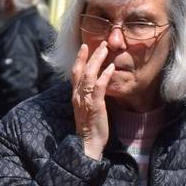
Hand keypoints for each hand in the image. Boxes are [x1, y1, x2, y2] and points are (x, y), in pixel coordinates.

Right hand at [71, 43, 114, 159]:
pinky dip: (104, 75)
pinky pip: (98, 86)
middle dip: (89, 55)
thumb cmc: (90, 128)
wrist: (88, 143)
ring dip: (97, 60)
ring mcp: (85, 99)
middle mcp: (77, 95)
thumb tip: (97, 86)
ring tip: (105, 49)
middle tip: (99, 43)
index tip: (84, 47)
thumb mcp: (87, 109)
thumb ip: (89, 96)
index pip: (74, 73)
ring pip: (89, 74)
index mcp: (75, 96)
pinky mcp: (95, 105)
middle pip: (80, 70)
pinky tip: (111, 67)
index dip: (79, 59)